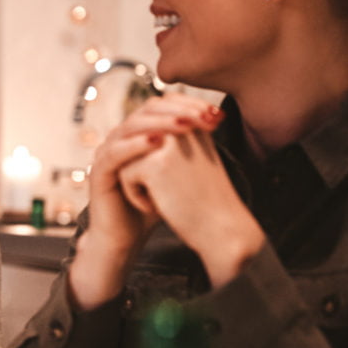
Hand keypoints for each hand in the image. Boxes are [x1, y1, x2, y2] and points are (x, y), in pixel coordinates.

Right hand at [68, 94, 224, 307]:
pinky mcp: (98, 172)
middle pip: (146, 110)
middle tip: (203, 115)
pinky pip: (116, 152)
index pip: (161, 106)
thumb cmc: (152, 206)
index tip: (216, 113)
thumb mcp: (174, 171)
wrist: (126, 239)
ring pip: (131, 126)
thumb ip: (184, 146)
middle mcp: (119, 139)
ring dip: (160, 123)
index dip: (187, 104)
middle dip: (177, 110)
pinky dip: (137, 144)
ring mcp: (106, 153)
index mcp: (136, 135)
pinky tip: (158, 142)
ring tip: (185, 125)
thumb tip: (214, 119)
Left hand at [115, 123, 263, 287]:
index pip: (151, 123)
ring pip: (126, 156)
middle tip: (166, 189)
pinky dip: (135, 194)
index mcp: (193, 120)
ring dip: (136, 179)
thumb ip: (168, 139)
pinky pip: (125, 174)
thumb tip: (132, 129)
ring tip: (162, 196)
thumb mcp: (191, 157)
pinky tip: (157, 206)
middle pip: (135, 139)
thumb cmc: (205, 197)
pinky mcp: (154, 164)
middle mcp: (181, 124)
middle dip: (141, 166)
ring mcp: (167, 142)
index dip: (150, 151)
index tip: (170, 175)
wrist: (221, 227)